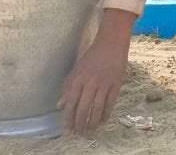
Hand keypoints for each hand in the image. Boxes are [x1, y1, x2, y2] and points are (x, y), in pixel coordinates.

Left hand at [58, 9, 133, 134]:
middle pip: (83, 109)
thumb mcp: (76, 70)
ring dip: (93, 122)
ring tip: (90, 130)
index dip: (68, 120)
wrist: (111, 42)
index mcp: (78, 79)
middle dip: (80, 124)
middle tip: (79, 133)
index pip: (71, 104)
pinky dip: (106, 114)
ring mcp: (104, 84)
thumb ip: (67, 88)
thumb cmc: (92, 56)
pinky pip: (110, 102)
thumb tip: (59, 106)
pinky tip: (102, 120)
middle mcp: (90, 83)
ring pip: (97, 108)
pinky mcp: (116, 83)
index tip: (67, 131)